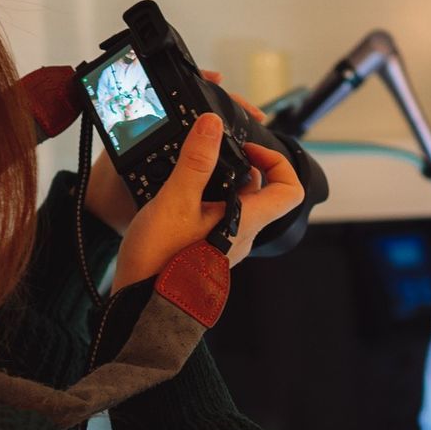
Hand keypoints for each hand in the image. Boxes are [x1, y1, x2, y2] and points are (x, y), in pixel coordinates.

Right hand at [110, 112, 303, 289]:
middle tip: (209, 153)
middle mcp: (242, 235)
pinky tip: (175, 197)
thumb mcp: (175, 202)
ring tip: (187, 173)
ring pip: (235, 203)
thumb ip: (195, 162)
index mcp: (247, 222)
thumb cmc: (160, 262)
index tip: (248, 149)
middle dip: (237, 166)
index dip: (277, 162)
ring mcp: (225, 245)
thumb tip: (212, 125)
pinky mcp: (206, 250)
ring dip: (216, 182)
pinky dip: (202, 200)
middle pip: (259, 192)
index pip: (290, 190)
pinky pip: (216, 217)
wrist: (140, 305)